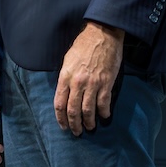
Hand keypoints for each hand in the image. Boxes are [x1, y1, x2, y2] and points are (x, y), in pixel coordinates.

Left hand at [55, 21, 123, 135]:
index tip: (64, 126)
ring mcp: (93, 84)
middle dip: (74, 124)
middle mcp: (77, 83)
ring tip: (90, 127)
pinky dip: (104, 112)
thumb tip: (66, 94)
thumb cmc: (83, 45)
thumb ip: (65, 78)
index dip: (61, 118)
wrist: (102, 34)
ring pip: (88, 110)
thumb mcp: (67, 60)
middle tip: (76, 132)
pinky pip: (104, 103)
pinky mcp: (106, 82)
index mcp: (65, 77)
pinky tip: (104, 116)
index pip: (59, 104)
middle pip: (73, 110)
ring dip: (89, 122)